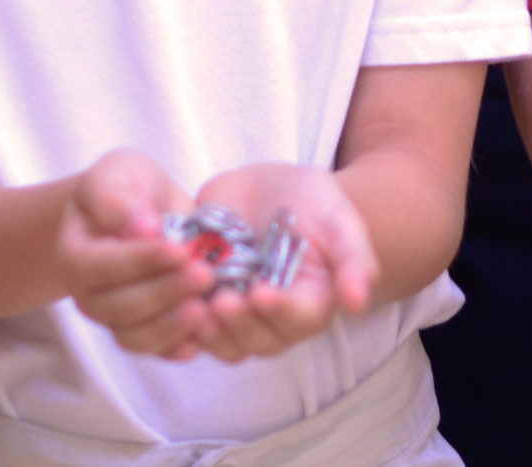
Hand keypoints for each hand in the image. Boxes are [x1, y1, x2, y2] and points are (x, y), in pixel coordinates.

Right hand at [60, 150, 211, 360]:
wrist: (139, 209)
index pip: (103, 266)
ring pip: (135, 336)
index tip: (179, 248)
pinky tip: (205, 334)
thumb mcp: (117, 173)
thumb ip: (118, 197)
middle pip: (121, 307)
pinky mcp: (143, 330)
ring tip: (207, 307)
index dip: (140, 261)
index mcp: (76, 255)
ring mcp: (115, 318)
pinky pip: (155, 350)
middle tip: (205, 274)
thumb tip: (142, 227)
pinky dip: (178, 346)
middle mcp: (89, 295)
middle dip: (165, 292)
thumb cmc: (126, 187)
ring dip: (172, 325)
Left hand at [188, 164, 377, 364]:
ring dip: (210, 332)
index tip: (261, 292)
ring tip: (197, 306)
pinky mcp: (206, 302)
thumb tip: (359, 301)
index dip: (280, 312)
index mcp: (312, 301)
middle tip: (222, 300)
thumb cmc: (313, 202)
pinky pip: (192, 327)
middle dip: (239, 324)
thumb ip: (354, 259)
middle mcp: (276, 318)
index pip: (300, 320)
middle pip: (259, 340)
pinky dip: (182, 321)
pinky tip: (173, 301)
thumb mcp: (339, 220)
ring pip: (224, 343)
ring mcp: (239, 313)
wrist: (267, 187)